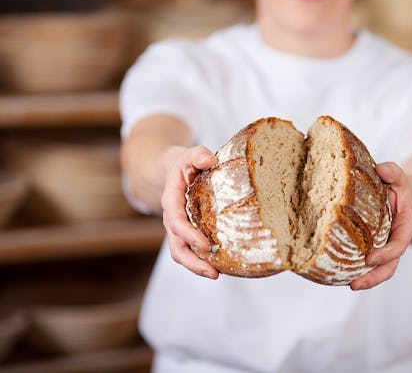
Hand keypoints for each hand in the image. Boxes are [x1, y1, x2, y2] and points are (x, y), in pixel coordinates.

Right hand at [160, 145, 219, 278]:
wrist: (175, 168)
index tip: (206, 245)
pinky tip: (222, 265)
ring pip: (182, 252)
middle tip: (214, 273)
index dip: (189, 235)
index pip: (177, 221)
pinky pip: (191, 250)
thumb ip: (198, 155)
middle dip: (193, 262)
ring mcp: (179, 228)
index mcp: (172, 200)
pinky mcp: (188, 232)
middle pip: (177, 246)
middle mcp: (173, 217)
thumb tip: (209, 160)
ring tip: (217, 275)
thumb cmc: (186, 162)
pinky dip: (203, 259)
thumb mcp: (191, 153)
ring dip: (197, 266)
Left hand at [349, 162, 411, 290]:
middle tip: (355, 285)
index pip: (398, 245)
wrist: (400, 195)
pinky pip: (367, 264)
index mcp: (405, 227)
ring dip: (366, 280)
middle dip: (374, 278)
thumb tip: (381, 168)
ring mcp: (385, 248)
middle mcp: (396, 241)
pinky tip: (337, 273)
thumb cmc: (397, 186)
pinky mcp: (373, 249)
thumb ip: (394, 172)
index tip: (370, 258)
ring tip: (349, 285)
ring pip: (379, 270)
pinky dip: (355, 270)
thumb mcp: (399, 177)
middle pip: (389, 266)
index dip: (386, 254)